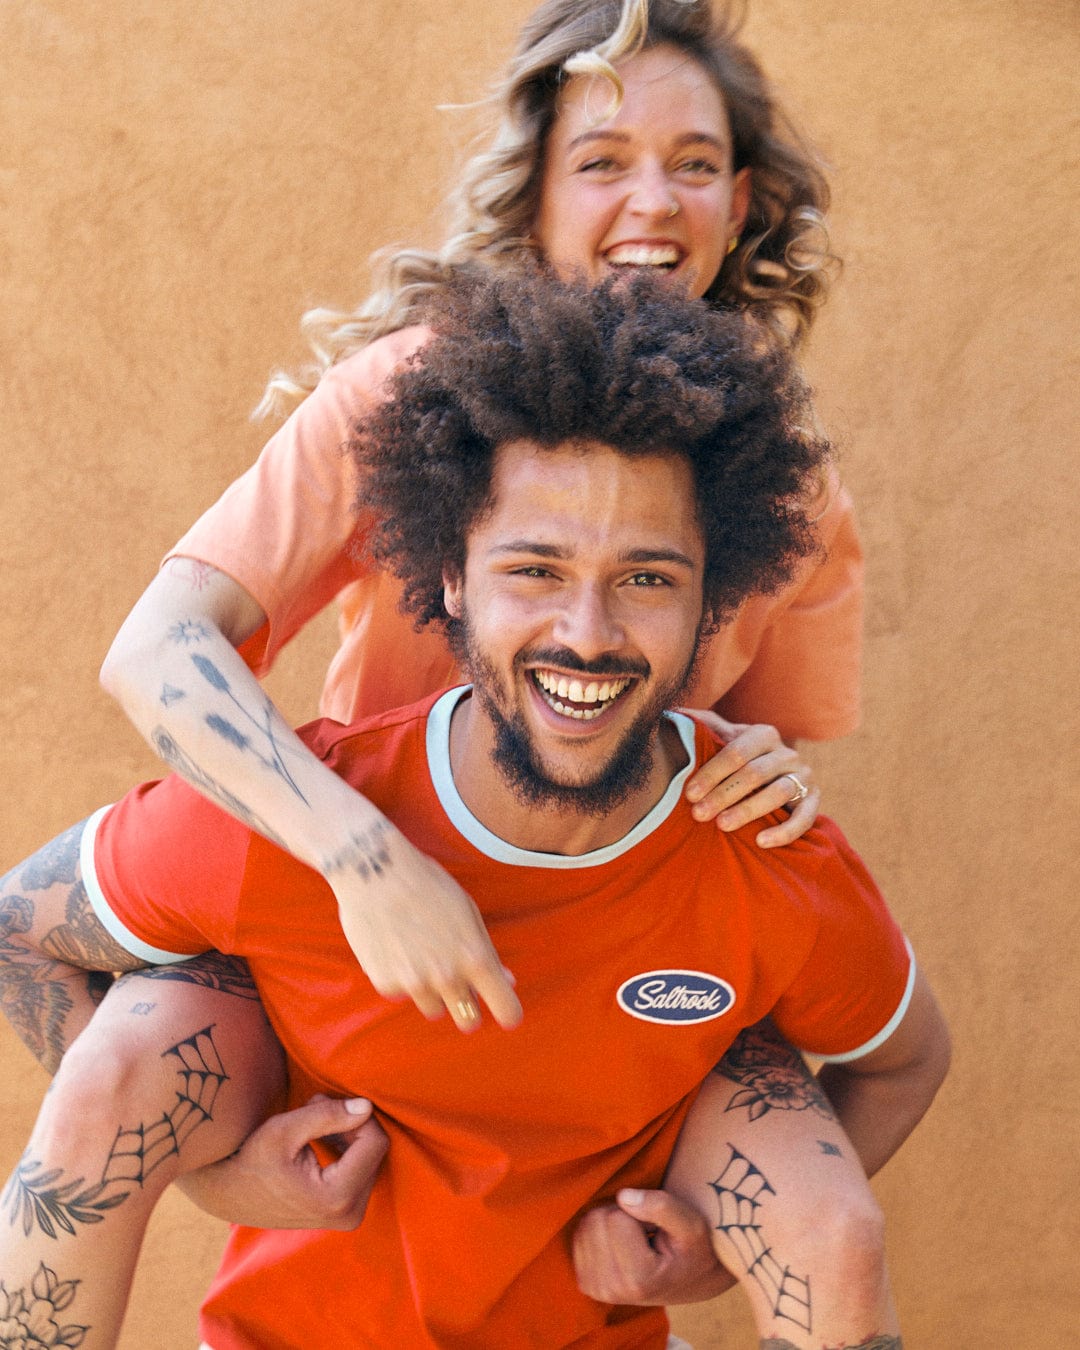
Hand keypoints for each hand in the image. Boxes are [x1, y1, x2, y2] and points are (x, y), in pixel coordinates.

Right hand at [176, 1094, 388, 1229]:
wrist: (229, 1194)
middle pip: (374, 1150)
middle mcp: (350, 1214)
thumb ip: (328, 1115)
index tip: (323, 1105)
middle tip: (314, 1112)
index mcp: (337, 1198)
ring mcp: (348, 1216)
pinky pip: (361, 1169)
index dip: (355, 1115)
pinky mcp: (345, 1212)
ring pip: (369, 1157)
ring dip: (346, 1134)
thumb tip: (367, 1106)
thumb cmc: (253, 1159)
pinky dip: (345, 1149)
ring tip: (312, 1127)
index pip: (374, 1141)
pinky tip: (320, 1141)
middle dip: (349, 1124)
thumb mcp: (285, 1130)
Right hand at [328, 823, 522, 1032]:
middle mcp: (447, 977)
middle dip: (469, 1009)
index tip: (505, 1010)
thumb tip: (507, 981)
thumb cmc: (428, 885)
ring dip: (432, 992)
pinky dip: (402, 979)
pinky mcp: (385, 984)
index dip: (508, 1012)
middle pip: (469, 1022)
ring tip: (420, 955)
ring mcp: (415, 984)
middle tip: (460, 989)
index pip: (506, 1010)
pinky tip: (395, 948)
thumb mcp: (467, 912)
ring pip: (434, 1009)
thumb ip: (486, 951)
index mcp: (475, 958)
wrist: (374, 871)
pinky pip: (402, 993)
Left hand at [572, 1188, 735, 1305]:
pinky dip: (597, 1234)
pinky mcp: (587, 1284)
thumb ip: (661, 1206)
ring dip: (608, 1224)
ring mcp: (597, 1289)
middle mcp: (614, 1290)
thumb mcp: (692, 1224)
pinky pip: (578, 1238)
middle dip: (619, 1215)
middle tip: (644, 1232)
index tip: (655, 1228)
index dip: (638, 1211)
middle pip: (595, 1221)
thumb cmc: (693, 1249)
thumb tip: (623, 1196)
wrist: (692, 1279)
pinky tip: (619, 1246)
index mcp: (640, 1279)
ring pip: (585, 1226)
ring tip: (634, 1240)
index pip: (616, 1218)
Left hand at [680, 711, 819, 847]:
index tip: (689, 794)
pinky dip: (785, 831)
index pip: (735, 752)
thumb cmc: (738, 758)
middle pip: (754, 773)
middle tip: (699, 814)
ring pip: (779, 793)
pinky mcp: (813, 800)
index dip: (711, 773)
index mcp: (763, 734)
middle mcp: (787, 753)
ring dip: (749, 810)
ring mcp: (804, 776)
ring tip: (723, 825)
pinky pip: (805, 818)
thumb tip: (673, 713)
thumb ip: (702, 725)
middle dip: (723, 794)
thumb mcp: (723, 737)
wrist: (775, 776)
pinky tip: (761, 842)